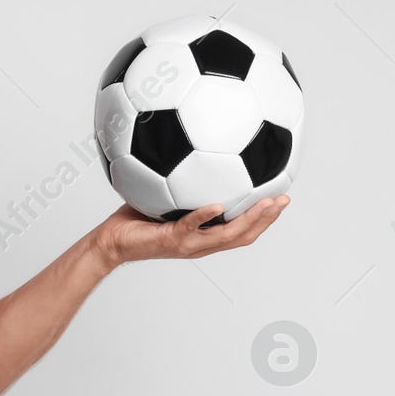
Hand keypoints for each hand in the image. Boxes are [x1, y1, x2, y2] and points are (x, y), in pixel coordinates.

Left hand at [90, 195, 288, 267]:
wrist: (110, 242)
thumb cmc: (135, 219)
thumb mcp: (165, 197)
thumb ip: (183, 182)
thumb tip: (192, 151)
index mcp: (204, 236)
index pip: (242, 232)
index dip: (264, 219)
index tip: (280, 199)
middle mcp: (200, 244)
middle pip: (243, 236)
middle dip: (266, 218)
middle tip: (284, 199)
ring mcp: (187, 243)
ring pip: (226, 236)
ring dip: (249, 219)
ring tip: (266, 202)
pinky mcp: (169, 239)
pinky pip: (190, 227)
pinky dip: (205, 216)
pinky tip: (218, 204)